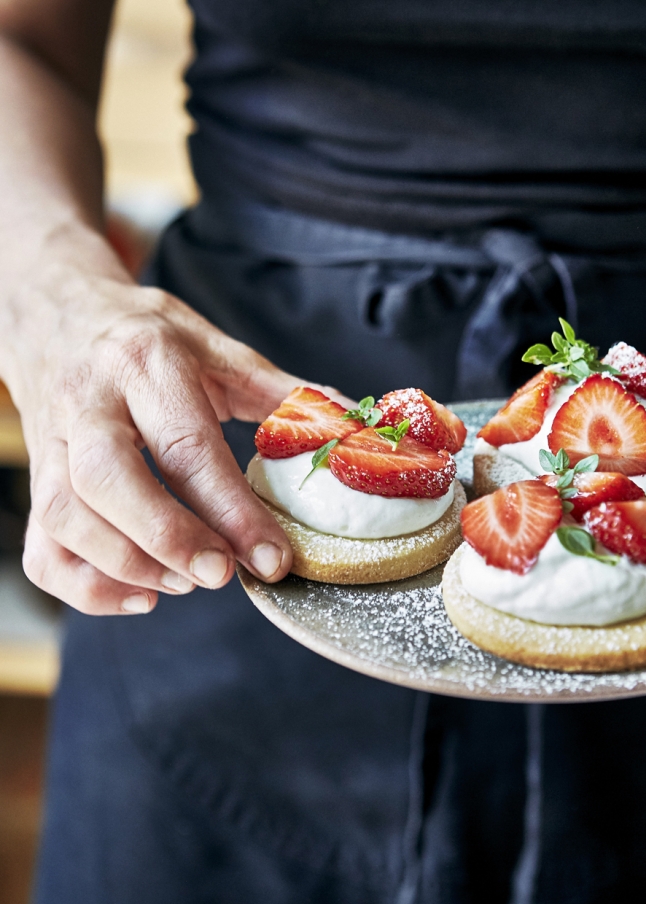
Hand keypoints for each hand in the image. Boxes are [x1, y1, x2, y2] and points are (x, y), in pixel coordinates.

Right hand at [9, 271, 342, 615]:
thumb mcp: (218, 349)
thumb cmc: (149, 336)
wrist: (58, 309)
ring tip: (185, 583)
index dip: (231, 509)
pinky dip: (83, 584)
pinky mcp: (34, 474)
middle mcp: (90, 401)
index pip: (187, 445)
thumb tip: (354, 426)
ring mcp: (51, 440)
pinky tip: (138, 594)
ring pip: (63, 514)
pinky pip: (40, 544)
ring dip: (125, 564)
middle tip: (220, 575)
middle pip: (108, 479)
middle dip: (167, 538)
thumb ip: (284, 392)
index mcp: (148, 365)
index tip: (272, 556)